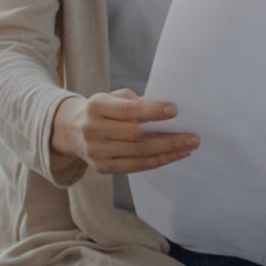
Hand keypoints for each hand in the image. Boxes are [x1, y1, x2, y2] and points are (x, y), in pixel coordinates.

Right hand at [51, 89, 199, 174]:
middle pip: (135, 136)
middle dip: (168, 137)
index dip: (152, 111)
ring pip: (138, 154)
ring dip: (167, 152)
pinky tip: (174, 156)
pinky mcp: (102, 168)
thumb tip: (168, 110)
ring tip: (189, 147)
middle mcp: (93, 129)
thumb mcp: (114, 97)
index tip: (175, 110)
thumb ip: (137, 102)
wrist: (72, 130)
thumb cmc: (104, 110)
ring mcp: (96, 152)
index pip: (127, 110)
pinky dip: (157, 162)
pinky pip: (135, 167)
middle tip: (193, 137)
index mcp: (96, 106)